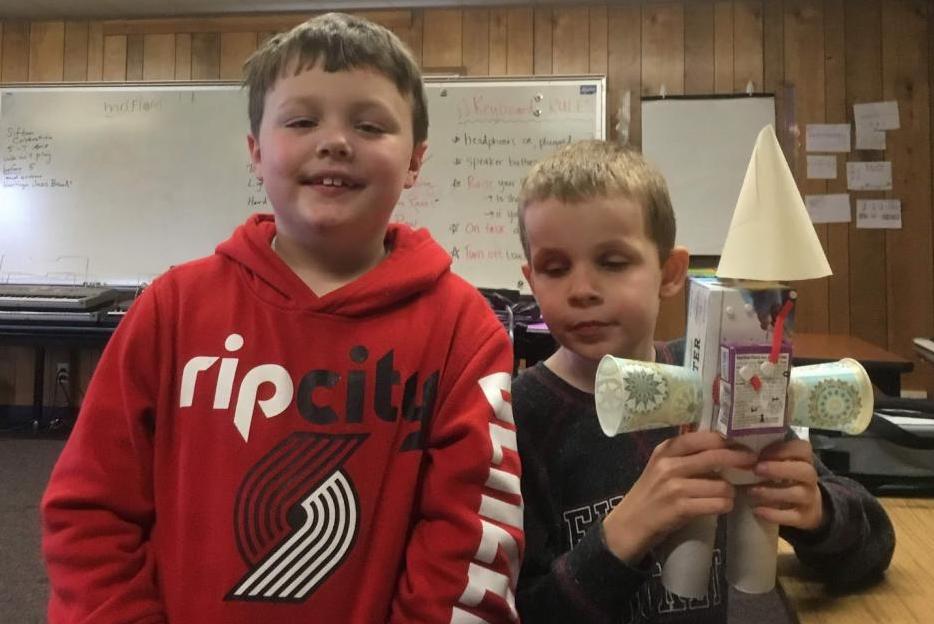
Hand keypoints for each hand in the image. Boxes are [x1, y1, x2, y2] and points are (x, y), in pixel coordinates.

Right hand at [603, 431, 756, 563]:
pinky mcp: (680, 508)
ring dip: (731, 492)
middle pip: (716, 455)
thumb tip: (724, 448)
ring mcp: (674, 486)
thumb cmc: (651, 494)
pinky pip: (716, 504)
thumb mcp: (662, 467)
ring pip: (721, 484)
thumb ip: (685, 456)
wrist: (629, 524)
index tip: (745, 443)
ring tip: (728, 495)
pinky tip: (722, 506)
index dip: (728, 439)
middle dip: (740, 459)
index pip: (703, 437)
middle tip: (753, 463)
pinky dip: (724, 505)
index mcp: (666, 450)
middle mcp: (669, 464)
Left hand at [748, 438, 822, 530]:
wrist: (804, 507)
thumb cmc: (783, 478)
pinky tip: (757, 510)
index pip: (803, 448)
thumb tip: (736, 445)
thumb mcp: (778, 463)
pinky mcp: (804, 517)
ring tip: (751, 491)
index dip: (783, 449)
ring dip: (772, 492)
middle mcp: (810, 478)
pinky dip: (774, 514)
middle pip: (805, 471)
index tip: (761, 452)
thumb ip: (765, 454)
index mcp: (804, 459)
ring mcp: (810, 498)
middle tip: (756, 469)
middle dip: (779, 469)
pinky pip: (792, 516)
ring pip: (798, 494)